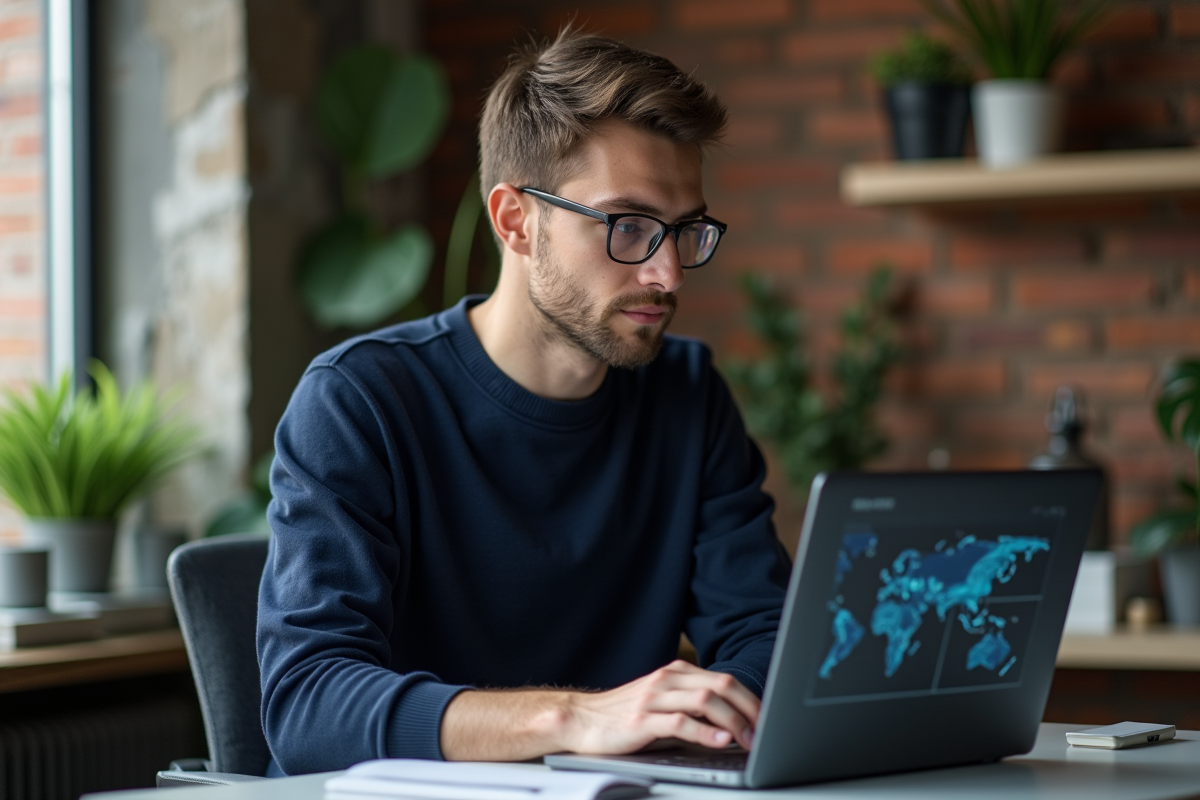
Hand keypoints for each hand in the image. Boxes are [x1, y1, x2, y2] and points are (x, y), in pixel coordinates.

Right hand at [439, 661, 758, 760]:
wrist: (580, 720)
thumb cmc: (622, 716)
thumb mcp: (662, 703)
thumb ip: (691, 705)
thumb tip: (731, 722)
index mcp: (675, 673)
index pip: (724, 679)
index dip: (750, 698)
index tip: (767, 718)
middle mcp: (667, 680)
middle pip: (722, 686)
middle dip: (750, 709)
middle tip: (766, 730)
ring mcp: (654, 698)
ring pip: (706, 701)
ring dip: (734, 722)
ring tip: (749, 739)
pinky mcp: (642, 720)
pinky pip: (681, 722)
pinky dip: (706, 732)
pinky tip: (721, 742)